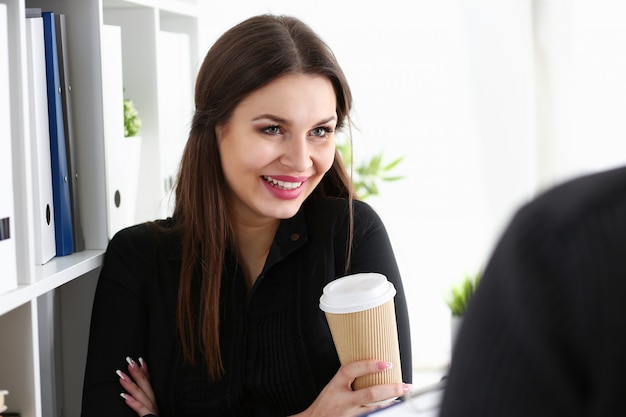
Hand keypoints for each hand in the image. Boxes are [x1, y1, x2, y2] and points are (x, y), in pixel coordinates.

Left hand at [116, 357, 158, 416]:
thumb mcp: (145, 411)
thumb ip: (139, 401)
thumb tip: (127, 394)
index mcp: (153, 402)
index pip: (149, 385)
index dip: (145, 372)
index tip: (140, 360)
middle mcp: (154, 406)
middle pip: (147, 387)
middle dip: (139, 373)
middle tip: (130, 361)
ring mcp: (152, 412)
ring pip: (144, 396)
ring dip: (133, 385)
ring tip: (122, 376)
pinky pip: (143, 411)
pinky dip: (135, 404)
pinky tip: (125, 397)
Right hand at [295, 359, 411, 416]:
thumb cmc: (325, 403)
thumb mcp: (333, 387)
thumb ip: (348, 378)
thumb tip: (369, 365)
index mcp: (336, 386)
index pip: (351, 371)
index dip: (368, 365)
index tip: (386, 363)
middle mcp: (343, 400)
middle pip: (370, 394)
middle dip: (391, 389)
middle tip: (406, 385)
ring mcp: (349, 414)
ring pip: (374, 408)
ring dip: (391, 401)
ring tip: (403, 393)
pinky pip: (371, 415)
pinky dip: (383, 410)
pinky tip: (392, 405)